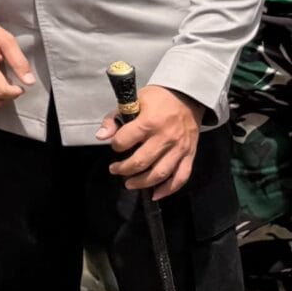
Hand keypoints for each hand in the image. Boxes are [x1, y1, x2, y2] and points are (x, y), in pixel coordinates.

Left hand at [96, 84, 199, 198]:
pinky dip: (168, 189)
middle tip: (115, 170)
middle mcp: (165, 137)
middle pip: (141, 162)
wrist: (188, 96)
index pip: (125, 140)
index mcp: (149, 122)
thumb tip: (101, 136)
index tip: (115, 146)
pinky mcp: (190, 154)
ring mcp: (179, 148)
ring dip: (141, 183)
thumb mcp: (134, 100)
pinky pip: (181, 177)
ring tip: (129, 183)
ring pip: (159, 173)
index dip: (116, 146)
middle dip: (124, 169)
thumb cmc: (158, 98)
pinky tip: (155, 194)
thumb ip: (115, 118)